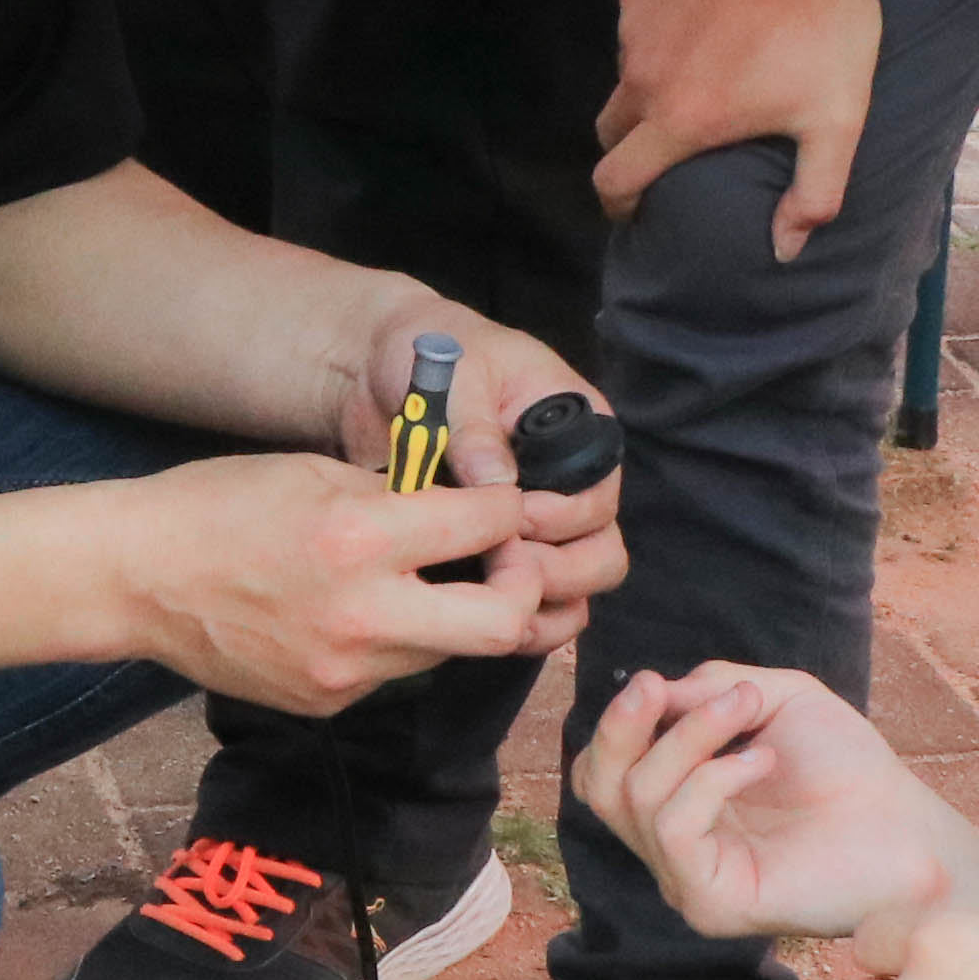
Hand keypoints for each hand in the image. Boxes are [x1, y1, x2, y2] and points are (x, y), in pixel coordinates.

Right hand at [116, 454, 571, 715]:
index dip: (508, 510)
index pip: (487, 526)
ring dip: (455, 615)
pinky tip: (355, 613)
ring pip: (450, 651)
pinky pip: (394, 671)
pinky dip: (395, 640)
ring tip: (422, 582)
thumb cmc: (216, 507)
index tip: (501, 507)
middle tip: (508, 565)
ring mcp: (344, 672)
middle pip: (503, 625)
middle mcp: (362, 615)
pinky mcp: (327, 703)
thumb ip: (397, 493)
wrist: (134, 579)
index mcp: (358, 538)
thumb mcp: (314, 471)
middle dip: (523, 589)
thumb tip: (465, 505)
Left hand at [347, 310, 626, 599]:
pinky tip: (477, 626)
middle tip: (502, 568)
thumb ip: (476, 425)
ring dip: (540, 606)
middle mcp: (572, 485)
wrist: (376, 374)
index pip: (598, 494)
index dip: (560, 516)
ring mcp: (541, 528)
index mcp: (580, 430)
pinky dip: (516, 624)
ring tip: (488, 600)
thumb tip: (498, 481)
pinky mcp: (502, 556)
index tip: (511, 519)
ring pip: (574, 590)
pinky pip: (532, 607)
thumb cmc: (432, 353)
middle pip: (601, 554)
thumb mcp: (456, 373)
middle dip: (559, 572)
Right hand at [572, 664, 949, 942]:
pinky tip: (761, 762)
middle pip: (600, 787)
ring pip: (638, 800)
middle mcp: (675, 844)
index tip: (656, 682)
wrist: (909, 826)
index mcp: (682, 801)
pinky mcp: (712, 903)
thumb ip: (709, 687)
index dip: (618, 723)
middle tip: (657, 688)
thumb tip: (653, 693)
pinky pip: (674, 832)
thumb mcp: (774, 697)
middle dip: (622, 728)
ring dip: (687, 740)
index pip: (608, 769)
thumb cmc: (849, 766)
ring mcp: (688, 878)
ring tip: (748, 716)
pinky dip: (710, 781)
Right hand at [599, 0, 881, 256]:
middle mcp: (643, 77)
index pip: (615, 179)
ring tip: (710, 64)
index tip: (633, 208)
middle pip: (612, 130)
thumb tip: (785, 251)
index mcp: (681, 119)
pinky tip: (709, 14)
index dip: (619, 204)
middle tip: (674, 141)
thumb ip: (813, 193)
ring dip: (655, 81)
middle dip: (633, 145)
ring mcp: (635, 27)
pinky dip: (663, 31)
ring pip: (628, 72)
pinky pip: (638, 22)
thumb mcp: (838, 116)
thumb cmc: (824, 21)